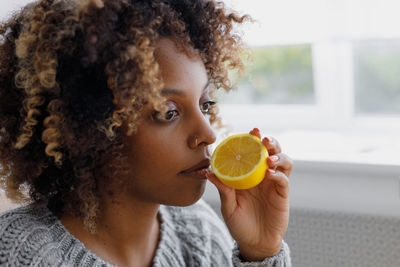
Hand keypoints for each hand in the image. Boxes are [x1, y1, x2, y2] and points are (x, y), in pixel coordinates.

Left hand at [206, 128, 291, 260]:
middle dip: (270, 142)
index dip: (254, 140)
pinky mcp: (282, 194)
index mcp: (249, 174)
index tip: (251, 131)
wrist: (254, 243)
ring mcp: (274, 183)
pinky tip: (271, 174)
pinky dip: (279, 174)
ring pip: (283, 161)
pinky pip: (284, 180)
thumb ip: (222, 189)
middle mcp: (263, 175)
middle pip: (272, 151)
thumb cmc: (239, 223)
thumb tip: (208, 172)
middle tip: (263, 139)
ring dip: (278, 155)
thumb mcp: (228, 205)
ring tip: (269, 158)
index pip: (253, 152)